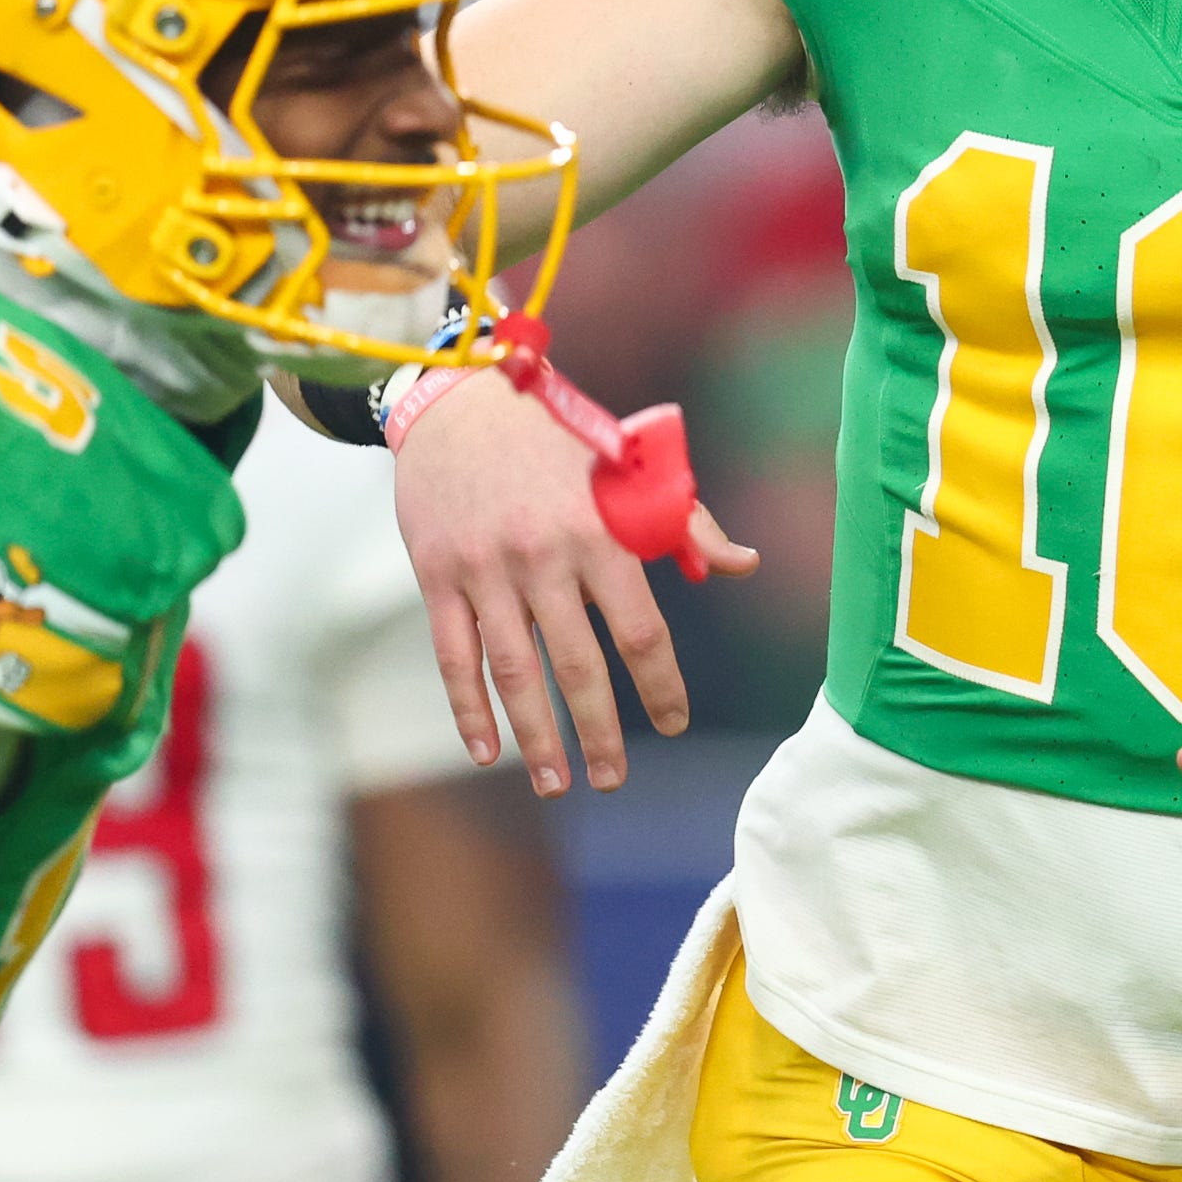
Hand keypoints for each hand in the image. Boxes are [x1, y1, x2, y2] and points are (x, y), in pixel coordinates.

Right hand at [391, 370, 754, 795]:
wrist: (461, 398)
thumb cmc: (559, 438)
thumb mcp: (627, 468)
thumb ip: (686, 523)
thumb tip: (744, 566)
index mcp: (600, 533)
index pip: (640, 631)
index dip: (660, 686)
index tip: (673, 724)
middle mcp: (543, 556)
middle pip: (577, 665)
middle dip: (598, 732)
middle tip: (613, 780)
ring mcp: (485, 570)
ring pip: (513, 671)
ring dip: (534, 737)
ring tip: (556, 784)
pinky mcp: (438, 574)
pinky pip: (453, 655)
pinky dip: (467, 708)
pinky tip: (487, 752)